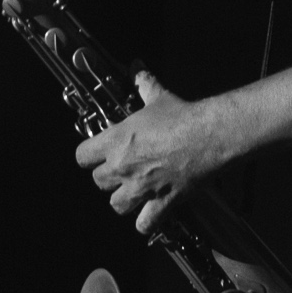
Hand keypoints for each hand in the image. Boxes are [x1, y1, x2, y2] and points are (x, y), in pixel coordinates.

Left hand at [75, 71, 222, 235]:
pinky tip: (151, 215)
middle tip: (123, 170)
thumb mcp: (158, 97)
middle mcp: (123, 166)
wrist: (209, 135)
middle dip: (109, 177)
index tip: (96, 155)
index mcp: (116, 141)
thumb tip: (137, 69)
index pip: (82, 157)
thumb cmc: (183, 117)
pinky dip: (146, 223)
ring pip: (116, 205)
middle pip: (98, 181)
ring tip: (134, 192)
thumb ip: (143, 84)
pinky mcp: (161, 202)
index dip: (89, 156)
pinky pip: (144, 224)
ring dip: (124, 199)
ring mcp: (141, 187)